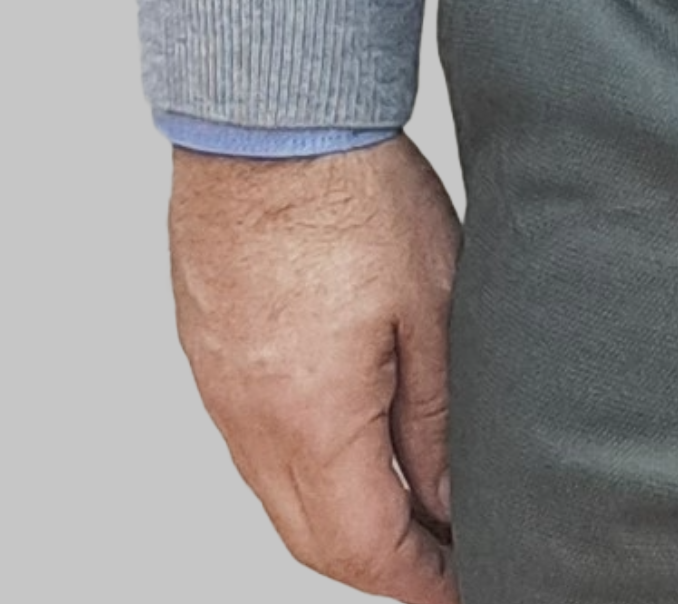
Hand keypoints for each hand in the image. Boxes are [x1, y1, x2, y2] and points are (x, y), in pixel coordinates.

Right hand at [167, 134, 459, 598]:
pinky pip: (254, 445)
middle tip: (443, 559)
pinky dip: (305, 468)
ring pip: (278, 497)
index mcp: (311, 420)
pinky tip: (349, 443)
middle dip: (382, 563)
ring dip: (341, 518)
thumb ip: (440, 415)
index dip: (421, 580)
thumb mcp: (436, 306)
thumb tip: (452, 496)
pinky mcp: (213, 354)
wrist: (267, 120)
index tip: (464, 583)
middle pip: (314, 538)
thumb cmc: (352, 192)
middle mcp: (252, 421)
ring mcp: (221, 389)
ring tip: (410, 508)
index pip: (365, 547)